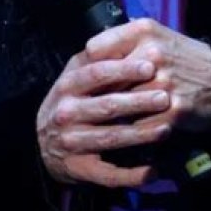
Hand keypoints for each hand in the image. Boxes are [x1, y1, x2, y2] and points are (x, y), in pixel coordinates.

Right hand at [36, 51, 171, 187]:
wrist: (43, 143)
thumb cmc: (69, 102)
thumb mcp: (74, 76)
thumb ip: (95, 59)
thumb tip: (122, 36)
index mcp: (68, 86)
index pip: (96, 74)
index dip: (124, 70)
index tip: (150, 66)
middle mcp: (66, 114)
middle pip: (107, 106)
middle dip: (138, 102)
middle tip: (165, 97)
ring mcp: (72, 143)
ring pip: (111, 138)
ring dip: (140, 135)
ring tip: (166, 128)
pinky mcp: (80, 169)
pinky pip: (109, 174)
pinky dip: (132, 174)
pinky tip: (153, 171)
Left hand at [85, 18, 210, 134]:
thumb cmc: (184, 57)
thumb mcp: (157, 35)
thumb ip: (124, 39)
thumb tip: (89, 51)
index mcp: (143, 31)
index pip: (94, 49)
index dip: (89, 66)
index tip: (89, 78)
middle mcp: (151, 54)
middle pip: (103, 81)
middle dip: (95, 95)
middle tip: (87, 107)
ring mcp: (161, 84)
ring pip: (118, 105)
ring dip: (111, 116)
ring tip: (104, 123)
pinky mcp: (171, 110)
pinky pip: (138, 125)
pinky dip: (132, 131)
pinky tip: (131, 132)